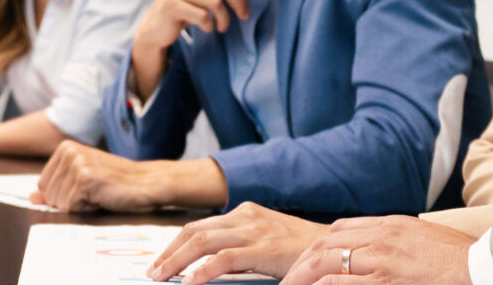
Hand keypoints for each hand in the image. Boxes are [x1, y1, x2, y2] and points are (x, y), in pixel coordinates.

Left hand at [32, 140, 202, 211]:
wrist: (147, 183)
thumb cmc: (116, 183)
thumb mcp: (82, 181)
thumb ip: (55, 187)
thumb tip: (31, 197)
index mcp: (65, 148)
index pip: (43, 185)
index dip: (64, 195)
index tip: (86, 188)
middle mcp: (69, 152)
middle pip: (49, 194)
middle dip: (70, 201)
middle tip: (95, 192)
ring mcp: (77, 164)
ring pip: (58, 202)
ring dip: (80, 205)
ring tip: (99, 194)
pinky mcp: (85, 179)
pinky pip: (71, 207)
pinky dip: (87, 209)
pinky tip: (102, 198)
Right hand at [133, 0, 260, 58]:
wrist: (158, 26)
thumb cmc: (187, 4)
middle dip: (239, 2)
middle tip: (245, 14)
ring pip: (215, 1)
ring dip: (224, 18)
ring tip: (223, 25)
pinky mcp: (169, 4)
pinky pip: (202, 16)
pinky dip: (210, 25)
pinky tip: (207, 27)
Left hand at [148, 202, 328, 281]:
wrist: (338, 249)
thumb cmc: (302, 251)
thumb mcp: (265, 245)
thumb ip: (238, 252)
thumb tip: (205, 269)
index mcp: (244, 213)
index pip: (199, 227)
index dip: (174, 244)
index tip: (160, 262)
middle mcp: (245, 216)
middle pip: (194, 232)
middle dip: (169, 253)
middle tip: (153, 273)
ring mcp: (254, 230)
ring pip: (202, 242)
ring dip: (177, 261)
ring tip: (162, 278)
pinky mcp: (264, 247)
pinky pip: (225, 259)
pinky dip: (203, 270)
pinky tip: (190, 282)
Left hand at [276, 216, 474, 284]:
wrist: (485, 268)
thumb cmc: (462, 258)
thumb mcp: (424, 238)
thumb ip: (398, 241)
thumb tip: (379, 252)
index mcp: (391, 224)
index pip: (340, 229)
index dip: (317, 247)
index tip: (306, 262)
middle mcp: (382, 237)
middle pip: (326, 245)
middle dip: (302, 264)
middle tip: (287, 281)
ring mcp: (382, 260)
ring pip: (326, 265)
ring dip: (302, 279)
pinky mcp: (385, 282)